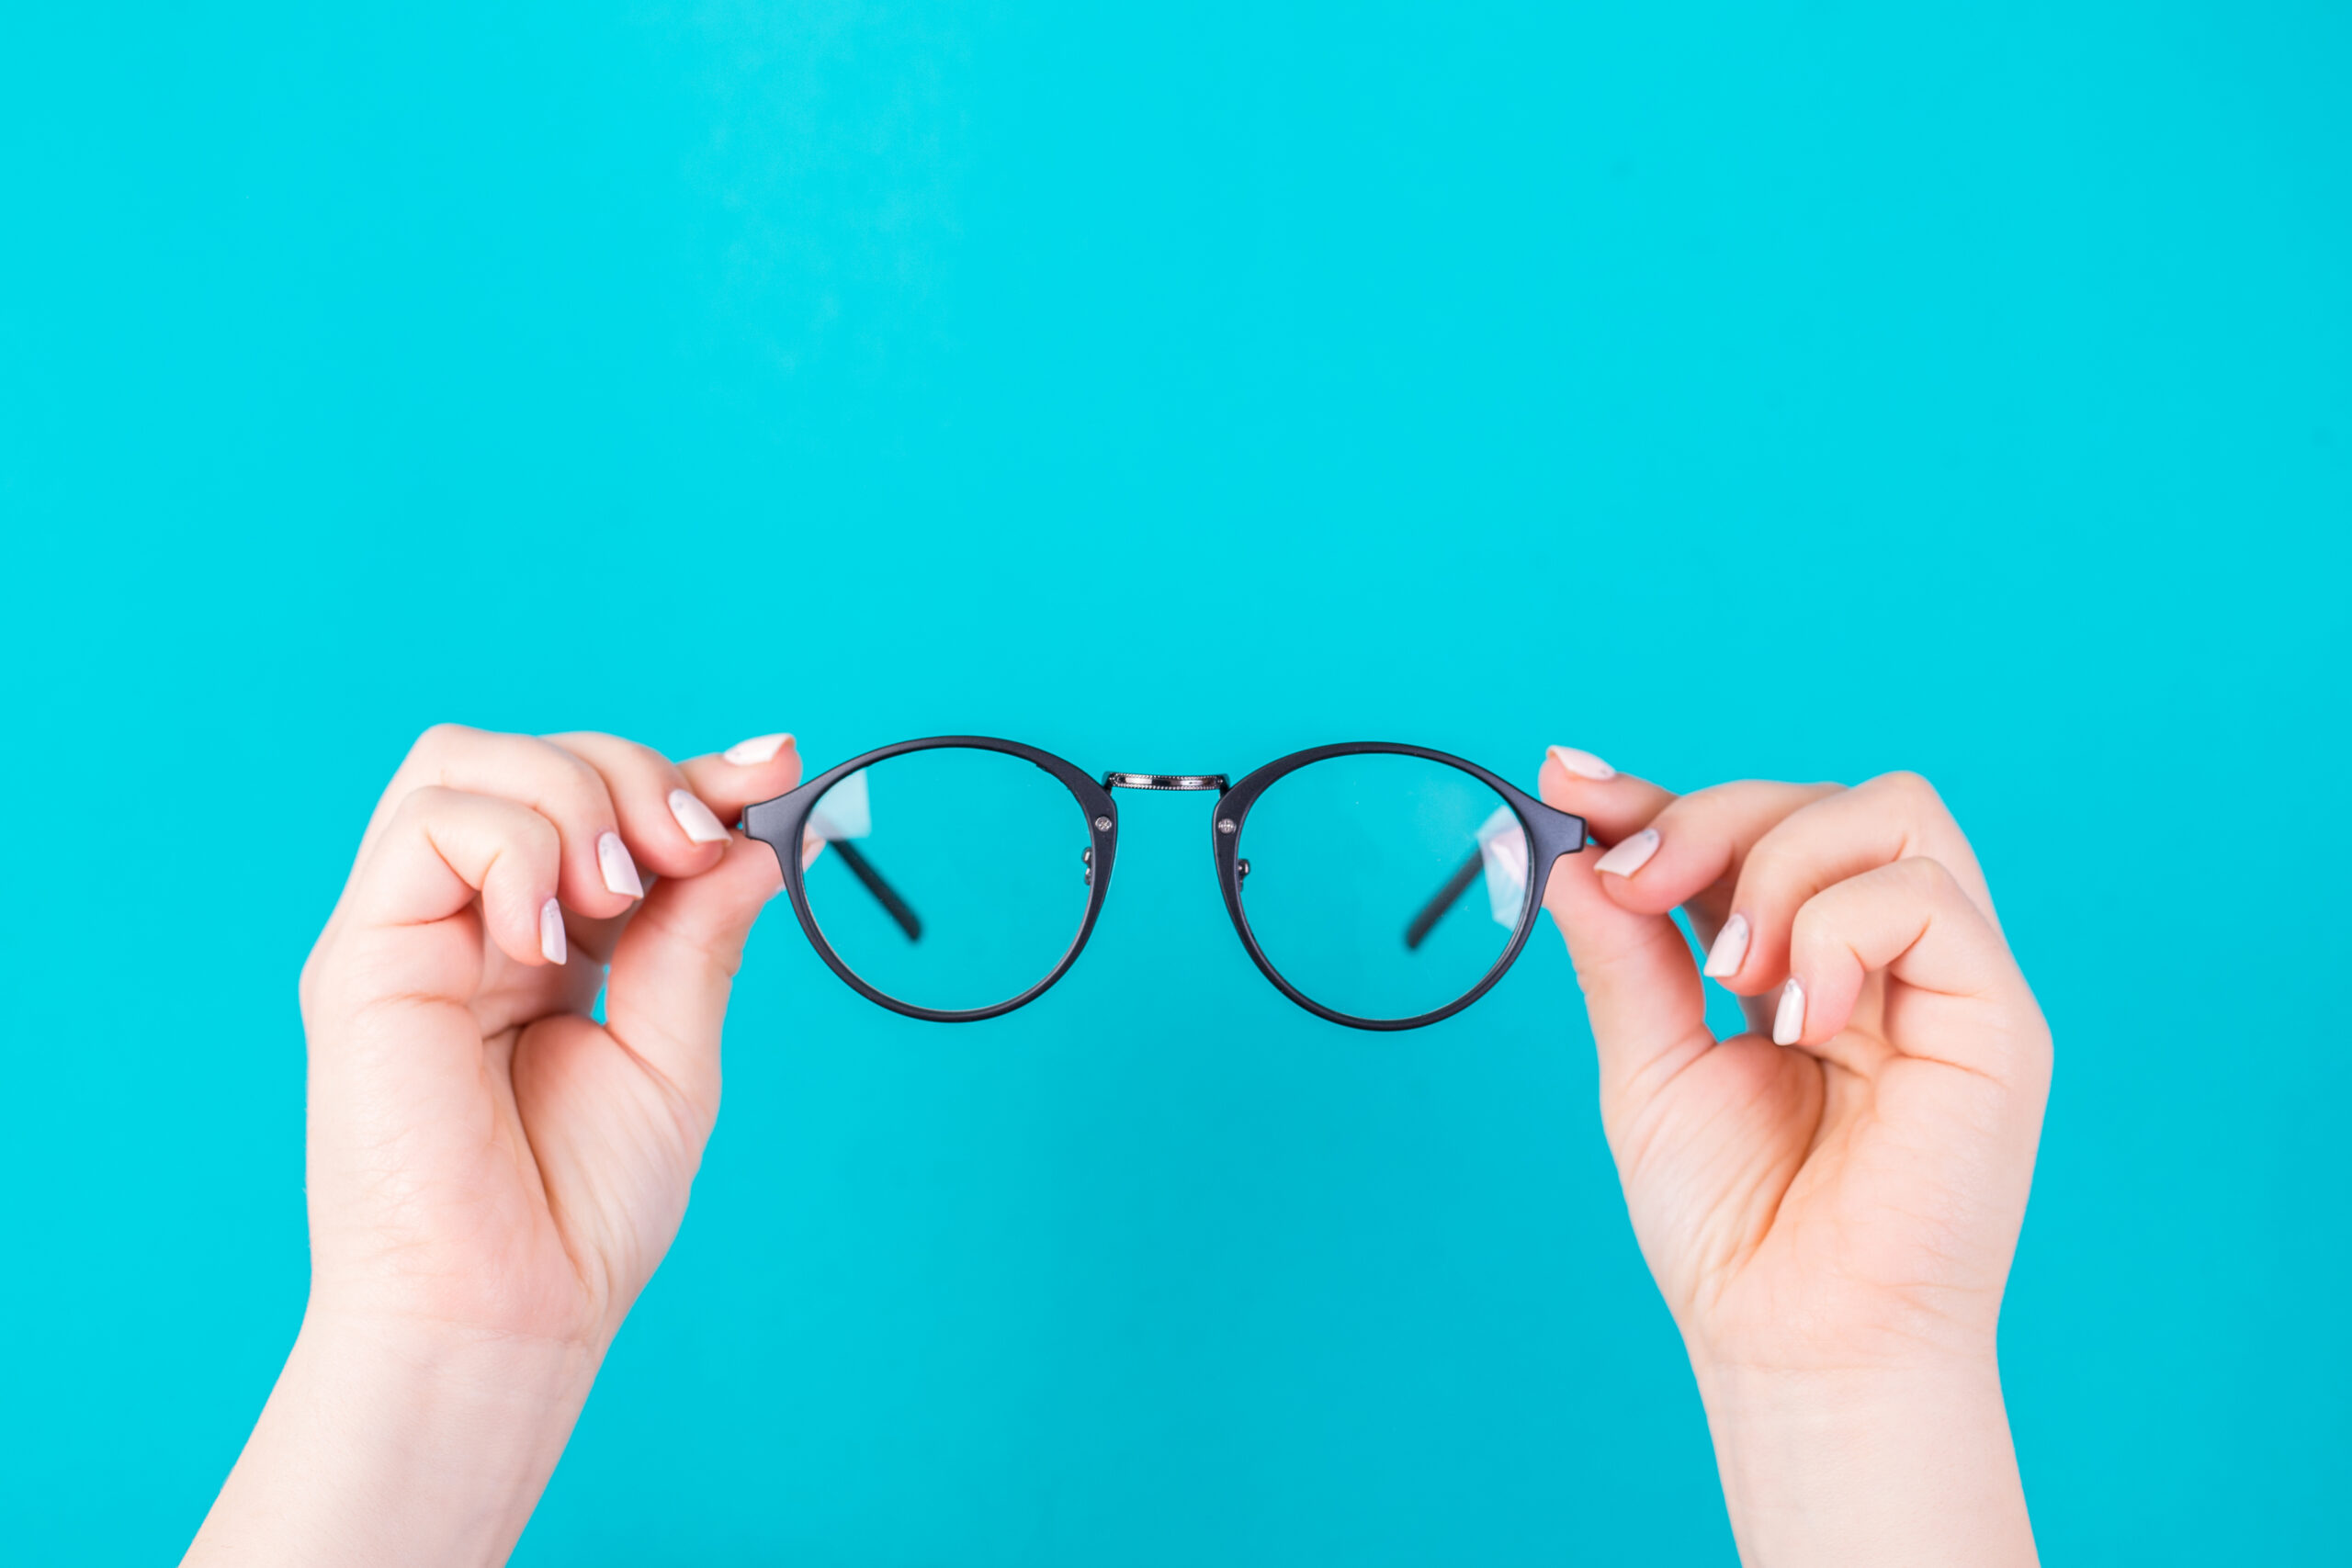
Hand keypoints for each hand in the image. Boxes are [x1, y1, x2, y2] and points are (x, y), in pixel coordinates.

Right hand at [186, 725, 803, 1567]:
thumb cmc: (578, 1206)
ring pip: (467, 760)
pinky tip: (552, 940)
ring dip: (575, 800)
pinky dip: (517, 848)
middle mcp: (469, 919)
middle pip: (534, 756)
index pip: (606, 806)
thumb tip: (755, 837)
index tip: (778, 767)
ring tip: (620, 897)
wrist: (504, 1311)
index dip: (691, 774)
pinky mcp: (362, 956)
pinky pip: (433, 823)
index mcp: (546, 939)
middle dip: (638, 777)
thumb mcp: (670, 1049)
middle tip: (692, 853)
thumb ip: (696, 935)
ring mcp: (408, 930)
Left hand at [1537, 752, 2050, 1566]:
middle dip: (1709, 820)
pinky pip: (1928, 898)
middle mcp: (1881, 956)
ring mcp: (1946, 979)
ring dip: (1780, 866)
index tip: (1565, 781)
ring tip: (1732, 976)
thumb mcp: (1649, 1068)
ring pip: (1893, 812)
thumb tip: (1575, 851)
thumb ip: (1624, 956)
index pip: (1744, 834)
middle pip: (1819, 796)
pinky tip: (1797, 1019)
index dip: (1658, 798)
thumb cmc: (1735, 1226)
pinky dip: (1839, 931)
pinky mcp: (1998, 1019)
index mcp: (1801, 962)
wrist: (1796, 1342)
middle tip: (1639, 891)